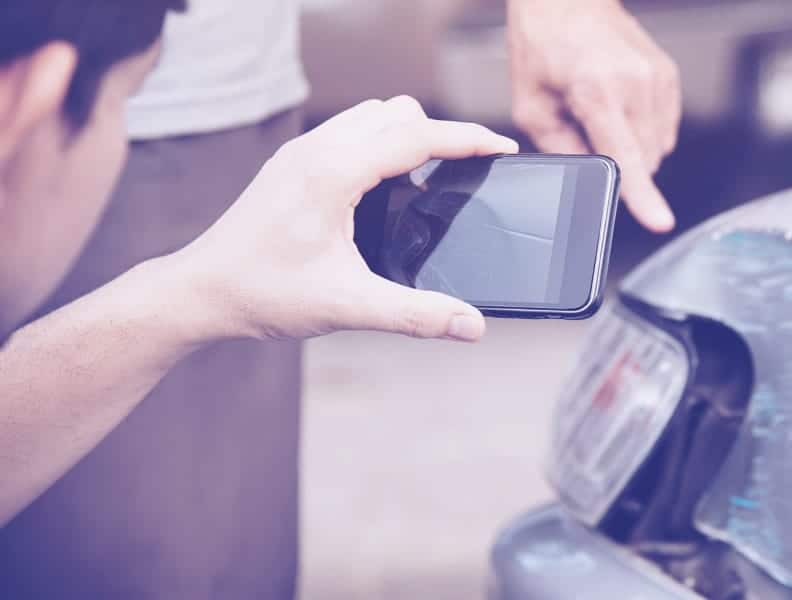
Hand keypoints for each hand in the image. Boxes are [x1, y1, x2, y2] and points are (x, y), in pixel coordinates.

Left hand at [170, 96, 517, 342]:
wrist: (201, 292)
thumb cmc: (262, 294)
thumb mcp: (347, 307)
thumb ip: (416, 315)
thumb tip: (471, 324)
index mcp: (333, 173)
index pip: (417, 135)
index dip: (468, 138)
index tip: (503, 148)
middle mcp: (316, 149)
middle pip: (399, 111)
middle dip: (442, 134)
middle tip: (471, 169)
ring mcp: (302, 151)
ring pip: (374, 114)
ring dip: (410, 133)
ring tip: (435, 175)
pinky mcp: (293, 161)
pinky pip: (351, 129)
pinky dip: (382, 142)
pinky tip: (389, 186)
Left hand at [507, 0, 680, 231]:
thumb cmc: (543, 44)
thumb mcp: (531, 106)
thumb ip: (560, 149)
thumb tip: (587, 179)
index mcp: (597, 91)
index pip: (625, 156)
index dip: (642, 195)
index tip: (659, 221)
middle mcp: (635, 83)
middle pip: (642, 159)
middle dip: (618, 161)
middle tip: (587, 130)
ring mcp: (657, 78)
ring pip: (656, 146)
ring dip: (632, 144)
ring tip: (601, 111)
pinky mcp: (669, 76)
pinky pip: (664, 126)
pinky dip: (643, 128)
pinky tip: (618, 105)